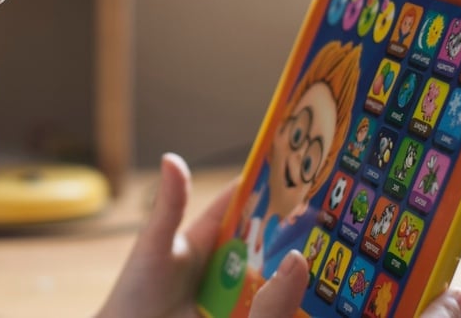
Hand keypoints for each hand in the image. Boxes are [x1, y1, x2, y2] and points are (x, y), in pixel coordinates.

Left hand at [96, 153, 308, 317]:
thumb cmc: (135, 291)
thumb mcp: (155, 246)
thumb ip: (171, 206)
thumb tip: (172, 158)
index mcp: (206, 237)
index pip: (242, 207)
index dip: (268, 191)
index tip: (300, 177)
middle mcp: (226, 265)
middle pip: (268, 244)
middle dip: (294, 235)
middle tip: (326, 222)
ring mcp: (236, 296)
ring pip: (274, 280)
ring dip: (295, 273)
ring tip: (323, 261)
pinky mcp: (241, 317)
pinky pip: (270, 310)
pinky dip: (287, 303)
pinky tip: (308, 299)